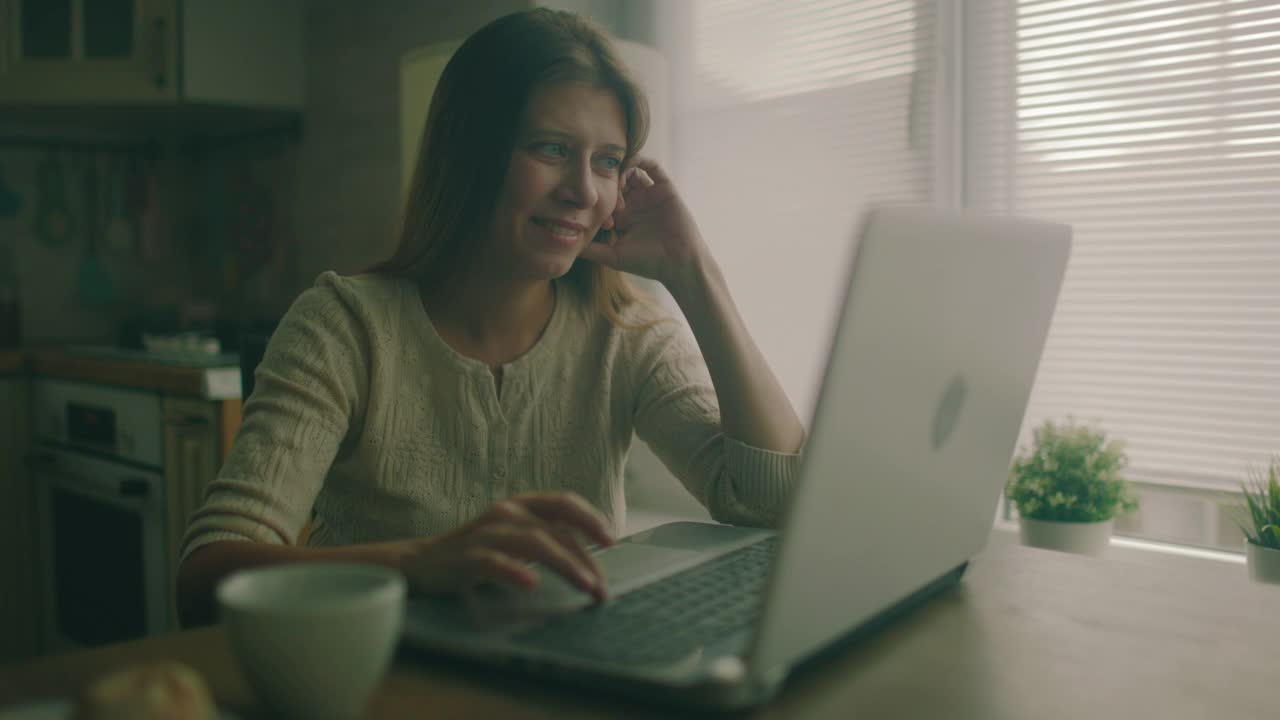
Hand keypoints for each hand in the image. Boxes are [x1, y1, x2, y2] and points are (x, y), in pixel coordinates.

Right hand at [398, 492, 613, 601]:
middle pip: (555, 530)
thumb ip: (546, 535)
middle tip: (602, 587)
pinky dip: (514, 571)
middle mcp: (505, 511)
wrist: (422, 563)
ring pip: (533, 542)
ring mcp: (485, 533)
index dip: (590, 518)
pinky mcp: (466, 557)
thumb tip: (590, 554)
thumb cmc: (478, 550)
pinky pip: (493, 562)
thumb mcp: (515, 536)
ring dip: (564, 564)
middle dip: (585, 559)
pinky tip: (531, 584)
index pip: (562, 502)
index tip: (612, 540)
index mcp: (520, 504)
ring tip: (585, 586)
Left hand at [579, 157, 708, 288]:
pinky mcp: (665, 188)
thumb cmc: (648, 263)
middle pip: (616, 182)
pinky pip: (652, 166)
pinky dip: (640, 161)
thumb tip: (567, 245)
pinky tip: (630, 169)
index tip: (599, 215)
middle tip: (609, 199)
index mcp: (624, 218)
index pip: (605, 198)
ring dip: (622, 173)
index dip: (598, 201)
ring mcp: (650, 195)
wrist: (678, 263)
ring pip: (631, 171)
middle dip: (609, 186)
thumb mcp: (614, 257)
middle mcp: (636, 204)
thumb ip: (592, 250)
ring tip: (619, 185)